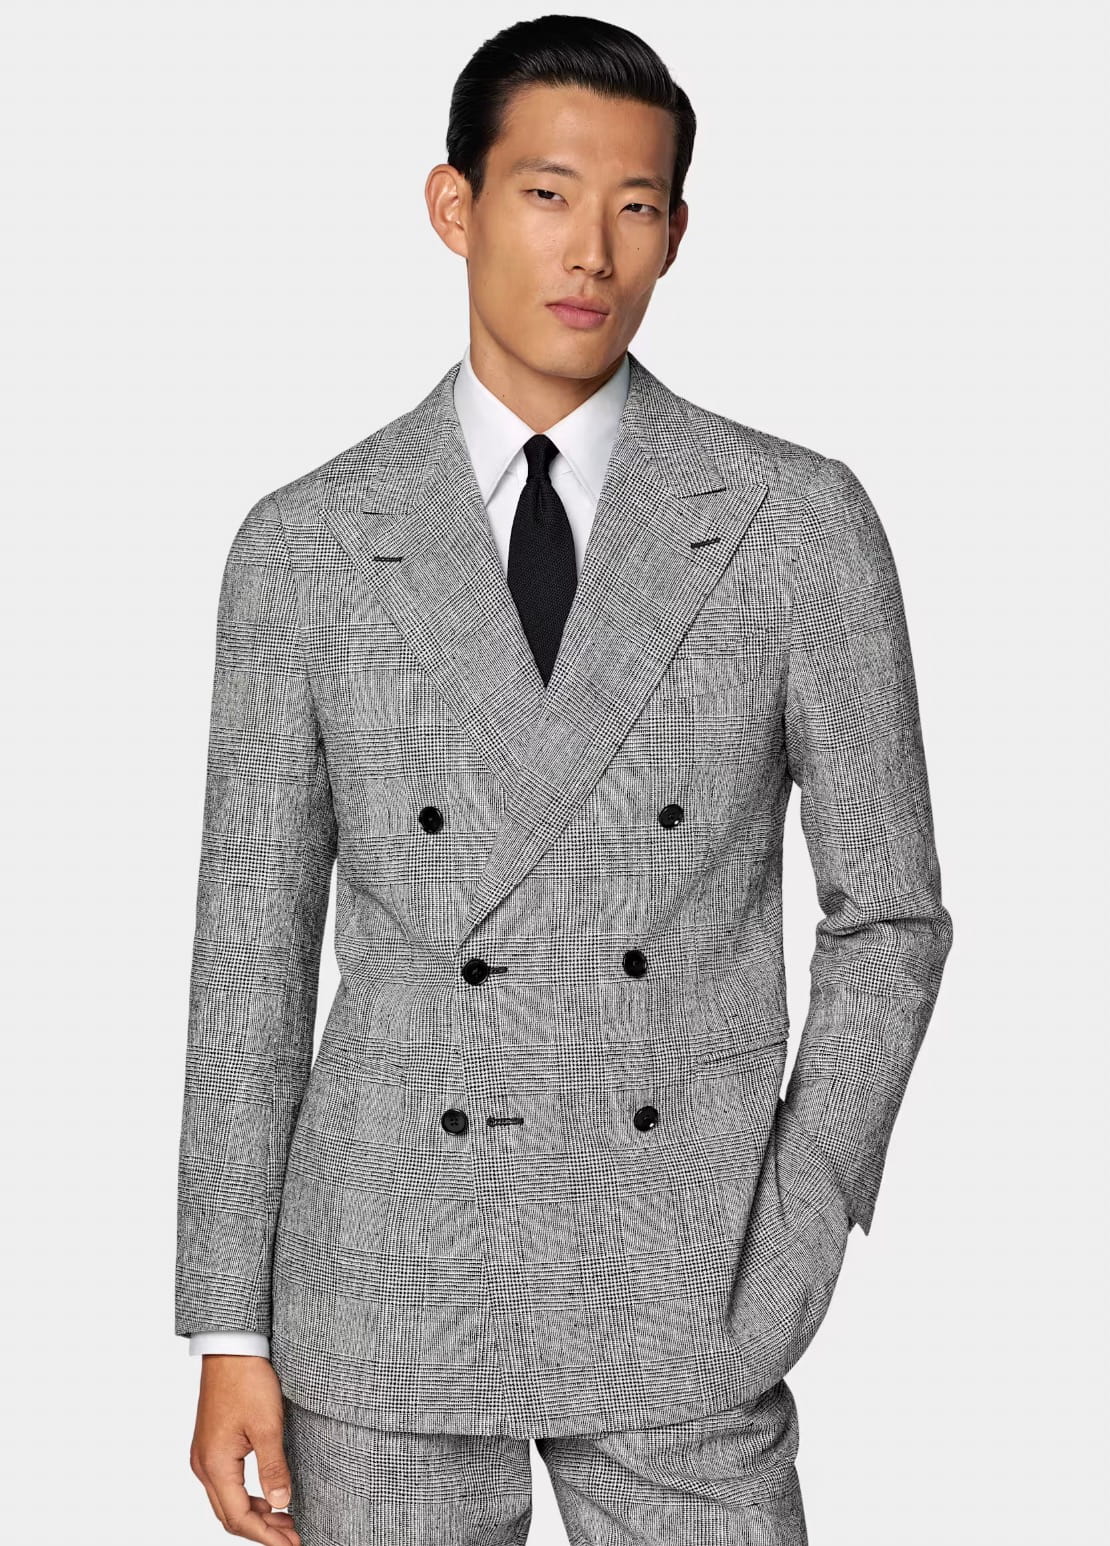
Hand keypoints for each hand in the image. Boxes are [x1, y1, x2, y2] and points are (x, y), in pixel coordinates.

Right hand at [189, 1355, 300, 1543]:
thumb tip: (282, 1504)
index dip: (266, 1537)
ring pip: (228, 1502)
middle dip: (262, 1532)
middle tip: (293, 1539)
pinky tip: (269, 1498)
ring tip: (286, 1523)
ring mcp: (205, 1456)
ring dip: (256, 1516)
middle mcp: (204, 1466)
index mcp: (215, 1465)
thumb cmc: (247, 1380)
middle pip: (230, 1516)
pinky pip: (227, 1485)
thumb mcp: (267, 1426)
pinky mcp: (212, 1446)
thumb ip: (274, 1468)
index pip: (239, 1518)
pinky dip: (248, 1498)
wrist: (231, 1348)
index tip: (292, 1545)